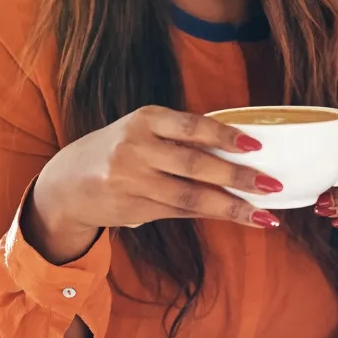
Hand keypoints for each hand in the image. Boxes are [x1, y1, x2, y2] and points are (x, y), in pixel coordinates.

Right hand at [25, 105, 285, 262]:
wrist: (66, 184)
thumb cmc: (117, 149)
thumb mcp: (142, 131)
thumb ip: (180, 136)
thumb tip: (239, 147)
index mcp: (144, 120)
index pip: (191, 126)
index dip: (224, 136)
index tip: (256, 145)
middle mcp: (136, 149)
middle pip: (195, 166)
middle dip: (237, 178)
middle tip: (271, 185)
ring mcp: (133, 182)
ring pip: (191, 197)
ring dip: (231, 207)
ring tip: (264, 215)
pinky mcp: (134, 210)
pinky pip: (181, 212)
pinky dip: (211, 215)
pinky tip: (238, 217)